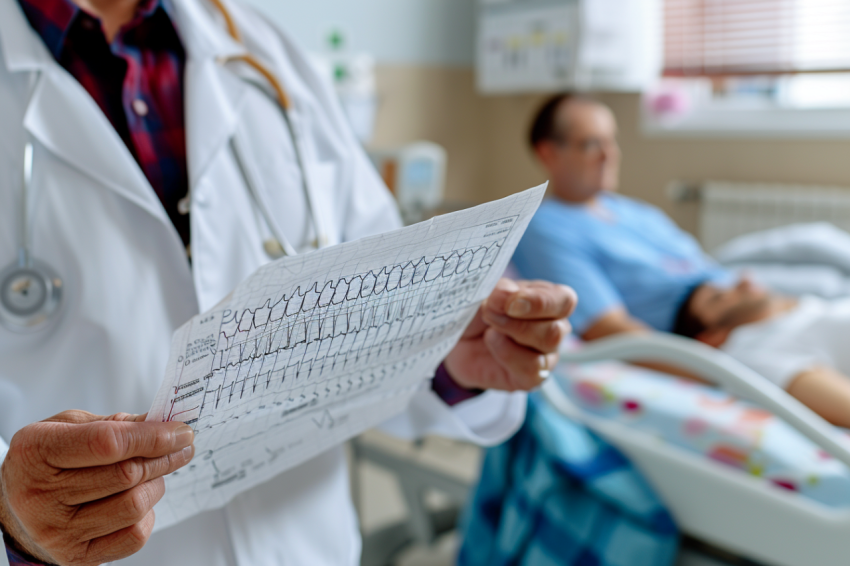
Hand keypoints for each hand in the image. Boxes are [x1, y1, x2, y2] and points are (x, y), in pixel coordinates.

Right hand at [0, 411, 194, 565]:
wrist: (15, 509)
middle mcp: (41, 496)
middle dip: (165, 457)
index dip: (152, 436)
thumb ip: (115, 424)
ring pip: (135, 506)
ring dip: (157, 485)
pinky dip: (147, 515)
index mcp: (37, 453)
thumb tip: (164, 425)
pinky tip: (138, 501)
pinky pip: (133, 536)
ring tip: (154, 474)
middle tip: (182, 447)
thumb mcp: (69, 427)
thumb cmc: (48, 461)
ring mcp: (57, 532)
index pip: (108, 444)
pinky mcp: (76, 556)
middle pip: (127, 475)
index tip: (181, 431)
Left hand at [445, 278, 576, 391]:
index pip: (564, 301)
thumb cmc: (478, 314)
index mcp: (549, 301)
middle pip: (556, 329)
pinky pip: (532, 368)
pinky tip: (492, 343)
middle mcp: (555, 328)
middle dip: (519, 321)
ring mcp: (546, 355)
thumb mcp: (484, 295)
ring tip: (489, 329)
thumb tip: (507, 294)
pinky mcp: (532, 377)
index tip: (510, 303)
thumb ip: (498, 291)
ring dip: (512, 333)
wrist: (456, 341)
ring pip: (547, 346)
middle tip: (489, 313)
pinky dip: (507, 353)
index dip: (539, 302)